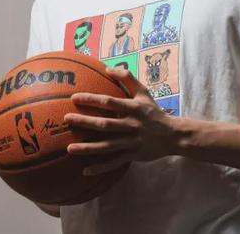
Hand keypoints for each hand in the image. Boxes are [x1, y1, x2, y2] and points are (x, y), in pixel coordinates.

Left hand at [64, 66, 182, 175]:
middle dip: (85, 122)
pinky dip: (101, 167)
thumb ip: (127, 78)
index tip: (74, 98)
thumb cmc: (154, 111)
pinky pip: (114, 162)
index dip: (92, 99)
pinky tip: (86, 171)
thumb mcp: (144, 92)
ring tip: (69, 148)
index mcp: (133, 108)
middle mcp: (131, 125)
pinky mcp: (133, 155)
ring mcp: (131, 142)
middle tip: (66, 119)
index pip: (109, 102)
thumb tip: (108, 68)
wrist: (173, 135)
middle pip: (105, 124)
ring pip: (107, 146)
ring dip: (88, 148)